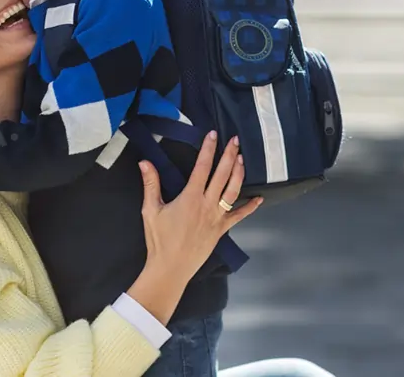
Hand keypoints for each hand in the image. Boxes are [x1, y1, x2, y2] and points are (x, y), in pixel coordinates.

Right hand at [137, 131, 261, 287]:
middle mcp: (207, 205)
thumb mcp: (151, 210)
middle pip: (222, 175)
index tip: (213, 135)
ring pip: (233, 192)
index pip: (202, 167)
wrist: (171, 268)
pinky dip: (250, 207)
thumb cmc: (159, 240)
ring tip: (242, 159)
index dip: (208, 149)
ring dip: (239, 174)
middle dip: (230, 155)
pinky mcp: (222, 230)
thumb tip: (145, 162)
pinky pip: (239, 216)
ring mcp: (217, 218)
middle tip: (235, 140)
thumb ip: (151, 184)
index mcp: (190, 197)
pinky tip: (259, 199)